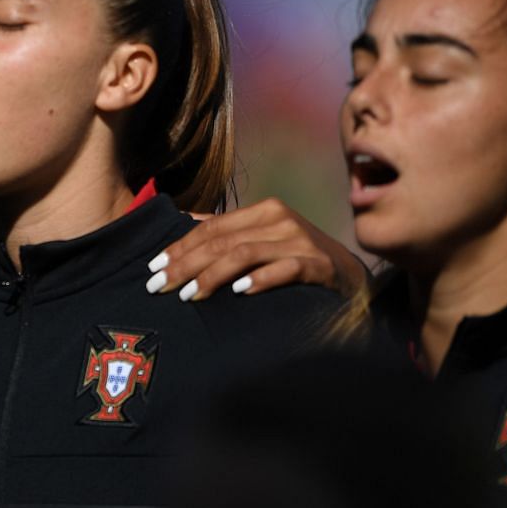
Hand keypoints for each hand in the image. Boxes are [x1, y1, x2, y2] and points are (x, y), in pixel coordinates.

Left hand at [145, 197, 365, 302]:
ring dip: (212, 276)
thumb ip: (229, 235)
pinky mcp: (319, 264)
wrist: (354, 281)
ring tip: (188, 296)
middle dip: (185, 265)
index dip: (179, 246)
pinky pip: (286, 269)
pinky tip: (240, 292)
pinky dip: (261, 279)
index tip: (152, 267)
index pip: (211, 227)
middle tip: (159, 287)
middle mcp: (281, 220)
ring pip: (245, 253)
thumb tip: (184, 225)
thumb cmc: (299, 262)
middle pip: (222, 241)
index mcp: (263, 211)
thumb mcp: (264, 242)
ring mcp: (301, 241)